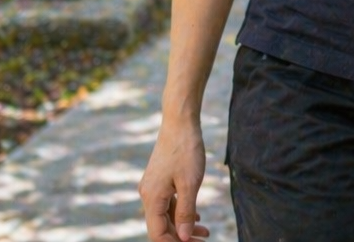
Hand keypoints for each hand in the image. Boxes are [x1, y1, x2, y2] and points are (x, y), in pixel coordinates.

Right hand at [139, 119, 211, 241]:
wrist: (180, 122)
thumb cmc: (186, 151)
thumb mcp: (190, 183)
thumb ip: (185, 211)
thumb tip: (183, 237)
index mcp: (152, 198)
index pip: (158, 233)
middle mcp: (148, 195)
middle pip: (162, 226)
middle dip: (182, 236)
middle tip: (205, 239)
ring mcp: (153, 187)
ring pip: (166, 215)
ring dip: (184, 224)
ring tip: (206, 231)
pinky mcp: (160, 180)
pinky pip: (168, 203)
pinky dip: (182, 211)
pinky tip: (196, 215)